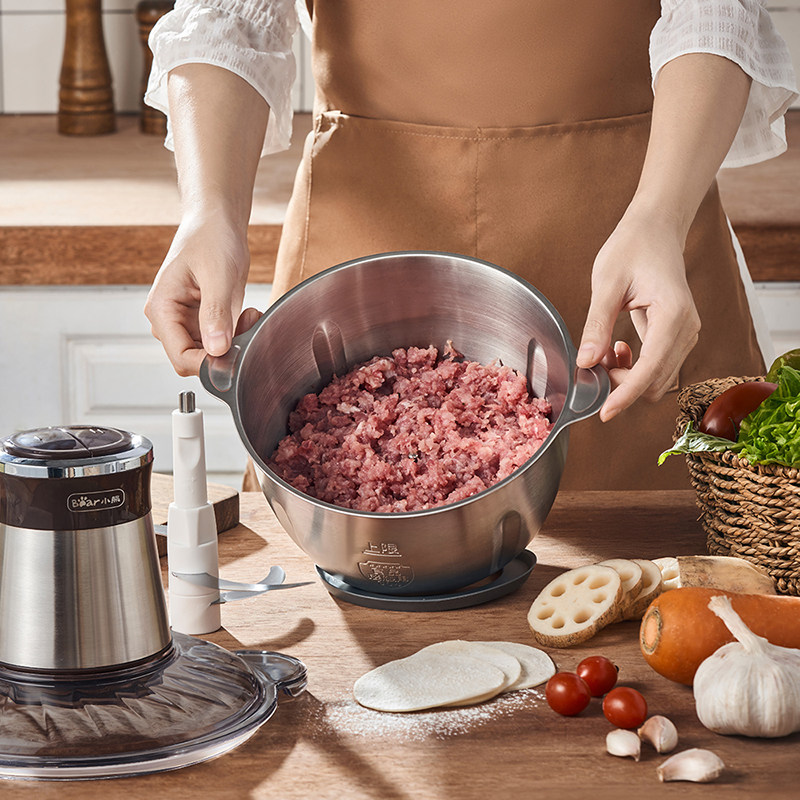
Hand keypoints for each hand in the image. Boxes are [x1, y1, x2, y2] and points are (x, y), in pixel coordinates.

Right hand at [144, 212, 261, 375]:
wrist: (218, 222)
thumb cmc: (210, 238)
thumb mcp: (217, 275)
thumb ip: (215, 313)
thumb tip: (216, 349)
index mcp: (161, 310)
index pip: (180, 357)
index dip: (208, 364)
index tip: (236, 356)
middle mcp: (170, 320)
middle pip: (195, 360)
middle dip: (225, 352)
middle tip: (247, 326)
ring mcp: (188, 322)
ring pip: (211, 354)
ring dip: (234, 344)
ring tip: (249, 315)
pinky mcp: (206, 321)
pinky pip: (221, 343)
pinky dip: (238, 336)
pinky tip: (248, 315)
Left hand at [576, 208, 699, 420]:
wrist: (655, 229)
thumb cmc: (631, 247)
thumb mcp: (606, 283)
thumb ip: (596, 324)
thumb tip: (586, 363)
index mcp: (673, 315)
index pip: (650, 370)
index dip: (625, 395)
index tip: (603, 412)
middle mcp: (687, 329)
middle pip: (655, 382)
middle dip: (621, 385)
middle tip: (592, 365)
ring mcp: (686, 334)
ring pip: (656, 379)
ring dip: (626, 376)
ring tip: (602, 352)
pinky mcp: (677, 336)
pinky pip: (656, 367)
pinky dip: (632, 368)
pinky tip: (615, 348)